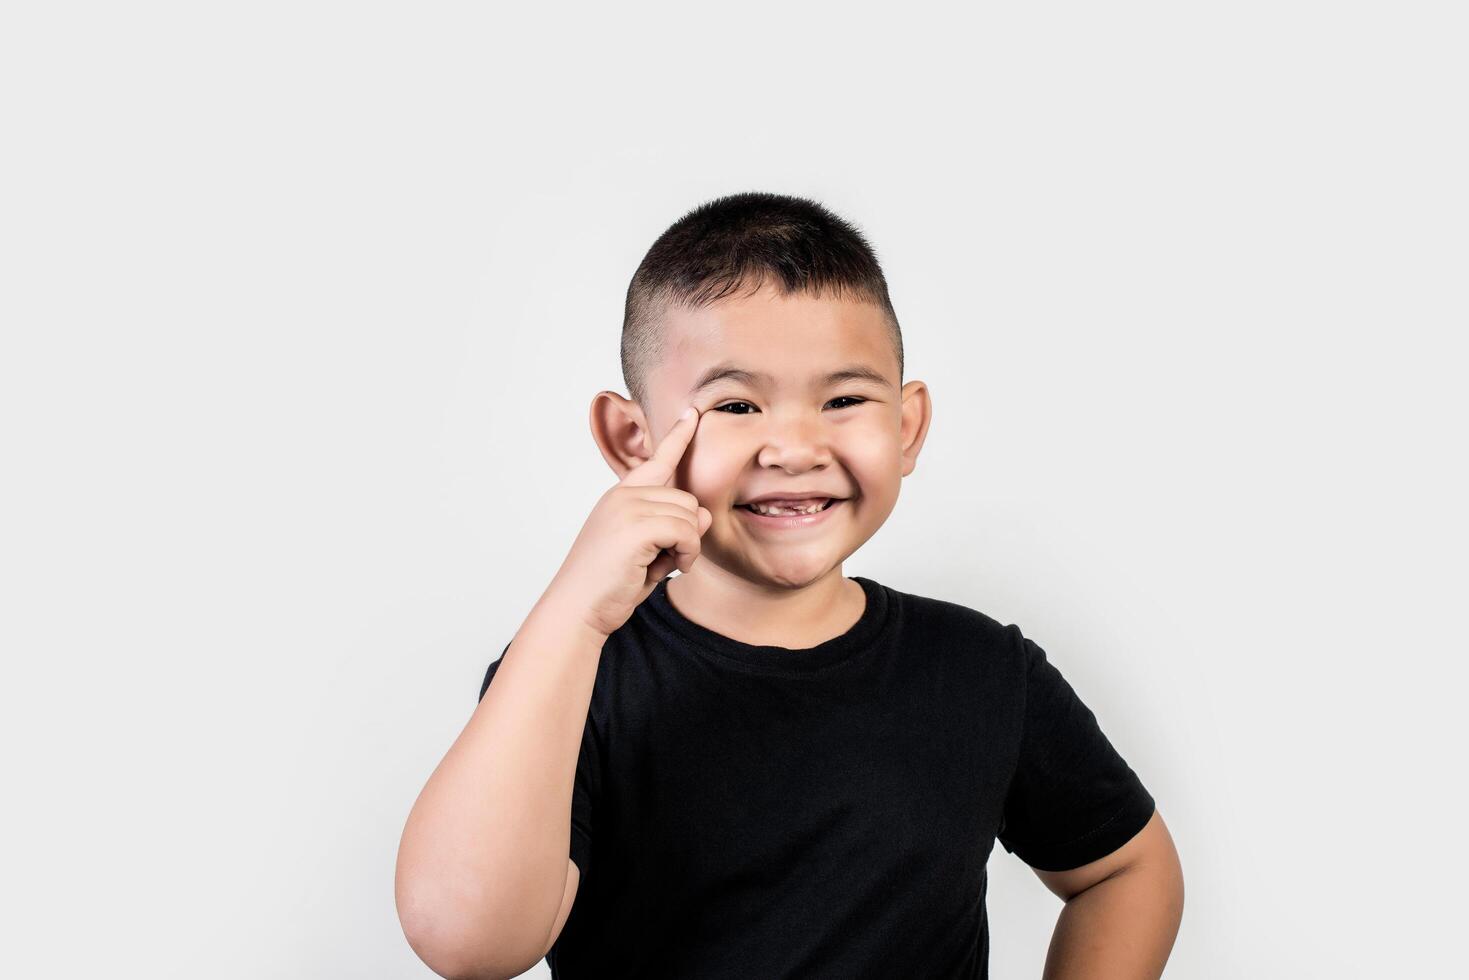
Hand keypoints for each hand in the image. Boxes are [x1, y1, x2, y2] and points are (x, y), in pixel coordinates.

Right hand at [543, 406, 712, 638]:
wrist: (577, 610)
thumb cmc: (608, 586)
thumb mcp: (647, 552)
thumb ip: (673, 529)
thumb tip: (702, 514)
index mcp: (620, 497)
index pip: (656, 460)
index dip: (678, 437)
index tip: (692, 414)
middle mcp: (622, 496)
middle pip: (686, 498)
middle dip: (687, 533)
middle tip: (669, 559)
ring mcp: (626, 508)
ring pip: (689, 515)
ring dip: (688, 546)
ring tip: (666, 565)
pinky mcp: (635, 527)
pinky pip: (685, 531)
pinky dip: (686, 554)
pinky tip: (669, 569)